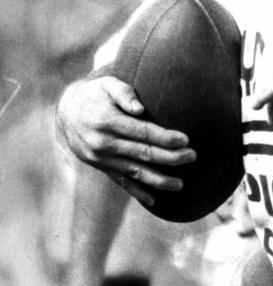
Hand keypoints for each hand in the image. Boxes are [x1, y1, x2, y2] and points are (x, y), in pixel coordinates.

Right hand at [56, 75, 196, 204]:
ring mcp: (101, 158)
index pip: (142, 132)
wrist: (66, 113)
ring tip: (180, 184)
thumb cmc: (95, 95)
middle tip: (192, 156)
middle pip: (142, 153)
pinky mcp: (100, 167)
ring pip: (134, 172)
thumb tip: (140, 110)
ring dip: (159, 180)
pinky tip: (153, 201)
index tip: (185, 140)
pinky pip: (121, 182)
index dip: (165, 137)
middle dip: (170, 157)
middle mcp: (103, 142)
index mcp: (106, 120)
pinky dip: (137, 192)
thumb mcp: (107, 84)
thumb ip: (124, 93)